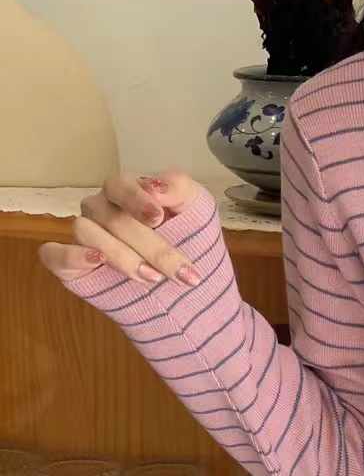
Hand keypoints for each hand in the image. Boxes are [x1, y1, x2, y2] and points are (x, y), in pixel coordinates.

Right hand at [38, 170, 202, 286]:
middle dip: (151, 246)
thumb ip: (180, 189)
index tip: (159, 218)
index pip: (120, 185)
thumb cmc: (190, 245)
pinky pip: (54, 254)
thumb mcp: (197, 210)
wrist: (186, 291)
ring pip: (87, 233)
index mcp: (125, 193)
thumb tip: (156, 186)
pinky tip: (97, 261)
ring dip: (122, 256)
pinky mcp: (70, 266)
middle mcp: (100, 210)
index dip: (136, 199)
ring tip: (152, 277)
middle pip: (113, 217)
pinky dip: (72, 256)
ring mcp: (84, 237)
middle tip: (179, 272)